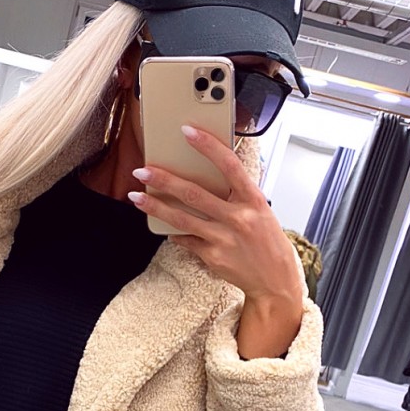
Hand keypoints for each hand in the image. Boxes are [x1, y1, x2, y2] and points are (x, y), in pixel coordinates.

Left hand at [129, 127, 303, 356]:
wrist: (273, 279)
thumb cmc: (266, 240)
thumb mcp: (260, 210)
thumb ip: (237, 193)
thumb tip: (209, 174)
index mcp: (253, 199)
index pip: (229, 165)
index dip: (207, 146)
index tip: (186, 131)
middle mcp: (238, 218)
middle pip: (194, 194)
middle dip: (164, 180)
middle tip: (143, 171)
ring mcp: (223, 239)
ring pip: (182, 218)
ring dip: (155, 206)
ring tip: (136, 196)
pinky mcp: (212, 256)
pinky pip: (186, 239)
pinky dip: (174, 231)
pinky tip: (162, 225)